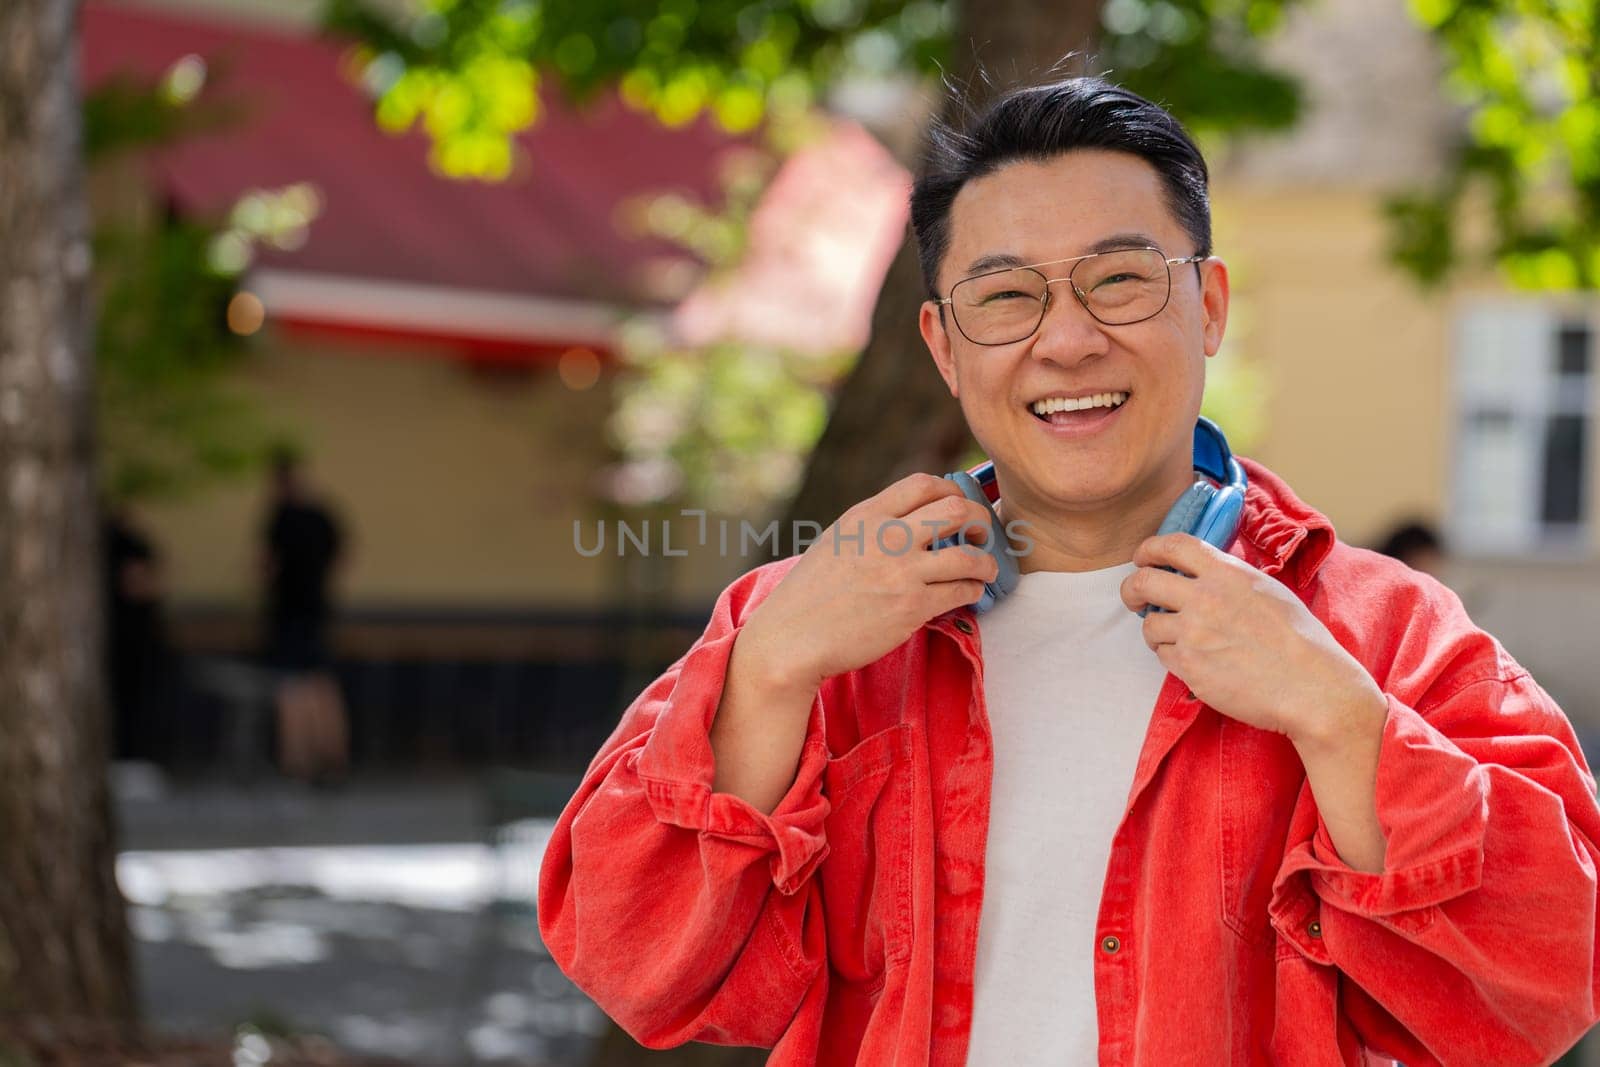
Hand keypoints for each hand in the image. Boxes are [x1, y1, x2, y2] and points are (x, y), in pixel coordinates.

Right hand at [739, 473, 1000, 693]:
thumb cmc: (810, 594)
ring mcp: (901, 571)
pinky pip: (961, 590)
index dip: (953, 491)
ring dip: (987, 562)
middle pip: (957, 509)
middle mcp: (886, 537)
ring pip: (969, 554)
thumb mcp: (836, 541)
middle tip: (982, 534)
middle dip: (981, 520)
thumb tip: (911, 520)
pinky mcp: (911, 606)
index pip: (925, 483)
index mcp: (866, 516)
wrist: (791, 637)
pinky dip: (974, 590)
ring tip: (986, 570)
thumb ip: (872, 526)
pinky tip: (969, 594)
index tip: (960, 505)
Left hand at [1118, 533, 1383, 741]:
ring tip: (1174, 638)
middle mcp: (1205, 597)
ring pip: (1148, 623)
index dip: (1149, 549)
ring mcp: (1194, 632)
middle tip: (1134, 599)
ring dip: (1155, 629)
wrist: (1312, 686)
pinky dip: (1170, 656)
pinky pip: (1161, 654)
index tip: (1143, 558)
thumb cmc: (1300, 640)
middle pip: (1143, 581)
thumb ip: (1229, 578)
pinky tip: (1193, 660)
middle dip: (1131, 589)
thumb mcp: (1267, 590)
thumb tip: (1201, 573)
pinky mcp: (1189, 666)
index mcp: (1227, 573)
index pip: (1173, 544)